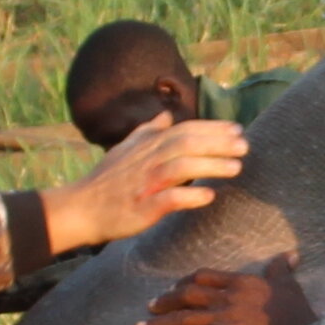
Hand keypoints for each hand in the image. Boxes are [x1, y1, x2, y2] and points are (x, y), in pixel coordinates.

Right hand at [42, 113, 248, 252]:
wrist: (80, 209)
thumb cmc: (107, 181)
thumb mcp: (125, 149)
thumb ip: (147, 132)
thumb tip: (166, 115)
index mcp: (146, 146)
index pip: (184, 130)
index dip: (212, 128)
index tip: (237, 129)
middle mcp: (147, 161)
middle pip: (186, 144)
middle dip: (217, 142)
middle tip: (244, 145)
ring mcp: (144, 184)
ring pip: (180, 167)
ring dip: (210, 166)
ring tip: (236, 168)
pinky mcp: (141, 208)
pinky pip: (168, 200)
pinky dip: (189, 197)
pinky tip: (209, 197)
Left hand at [137, 258, 316, 324]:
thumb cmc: (296, 312)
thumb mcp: (289, 284)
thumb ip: (281, 269)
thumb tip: (289, 254)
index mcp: (239, 282)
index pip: (203, 276)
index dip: (184, 282)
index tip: (173, 288)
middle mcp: (226, 297)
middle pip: (186, 294)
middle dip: (165, 301)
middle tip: (151, 307)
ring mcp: (222, 317)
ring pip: (182, 317)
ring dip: (159, 323)